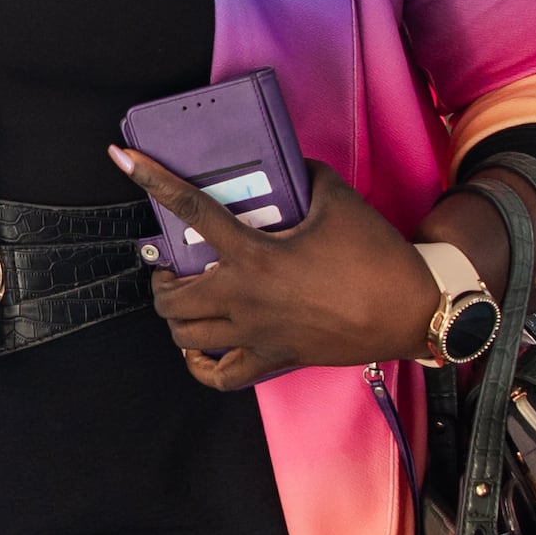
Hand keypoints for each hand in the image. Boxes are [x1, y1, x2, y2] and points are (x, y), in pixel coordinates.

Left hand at [112, 148, 431, 389]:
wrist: (412, 311)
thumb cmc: (377, 255)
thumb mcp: (337, 198)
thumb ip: (301, 176)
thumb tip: (283, 166)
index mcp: (255, 255)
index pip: (191, 210)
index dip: (153, 179)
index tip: (123, 158)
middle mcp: (244, 299)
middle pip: (172, 296)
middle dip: (162, 278)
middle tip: (173, 265)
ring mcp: (255, 335)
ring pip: (185, 335)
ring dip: (175, 314)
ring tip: (183, 298)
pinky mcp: (273, 360)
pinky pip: (218, 376)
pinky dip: (198, 364)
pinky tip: (197, 349)